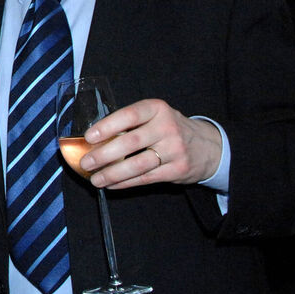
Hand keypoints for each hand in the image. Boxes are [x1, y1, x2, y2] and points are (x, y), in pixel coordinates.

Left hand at [79, 98, 221, 188]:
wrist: (208, 146)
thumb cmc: (169, 129)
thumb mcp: (155, 117)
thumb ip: (130, 124)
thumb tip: (94, 140)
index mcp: (157, 109)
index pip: (129, 115)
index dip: (107, 126)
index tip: (88, 137)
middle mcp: (167, 127)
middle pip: (130, 142)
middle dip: (104, 154)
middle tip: (86, 162)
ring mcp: (174, 150)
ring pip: (137, 164)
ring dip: (112, 173)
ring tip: (95, 179)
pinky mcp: (177, 170)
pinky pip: (146, 178)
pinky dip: (125, 183)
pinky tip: (111, 184)